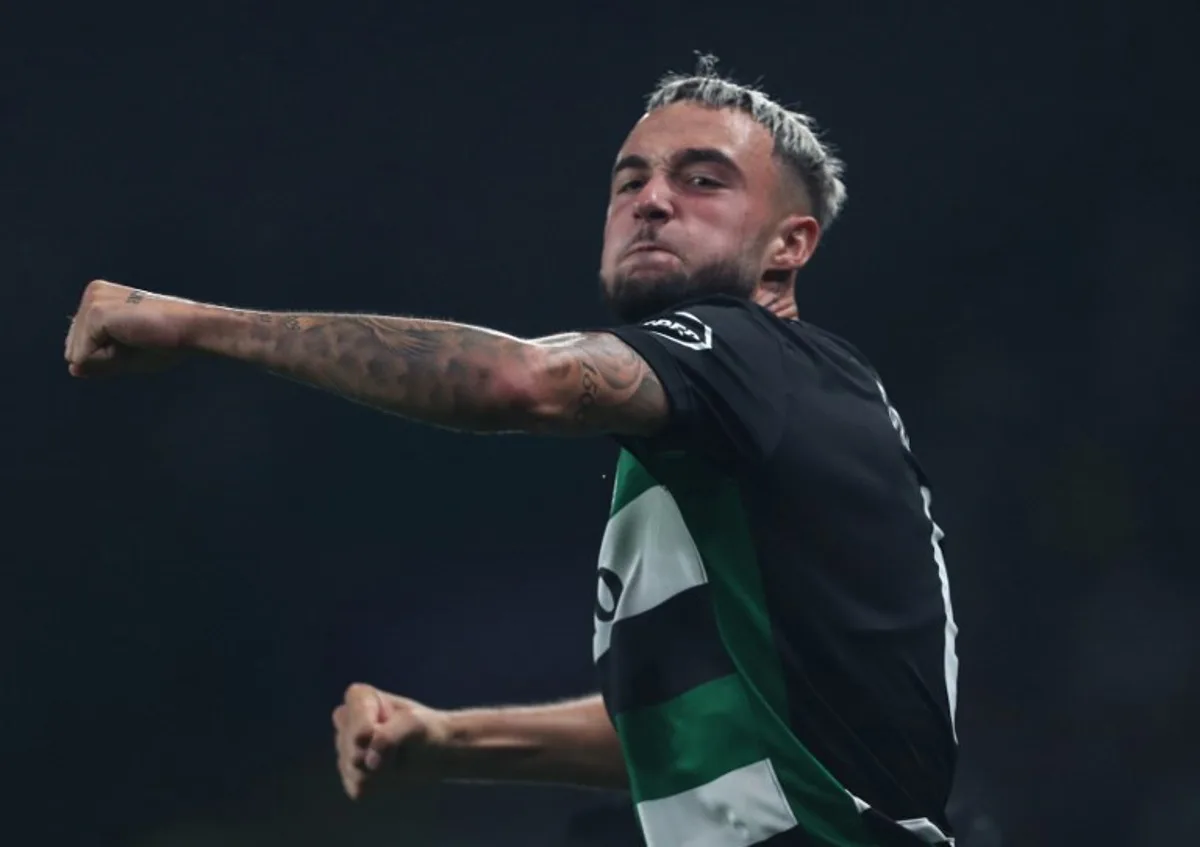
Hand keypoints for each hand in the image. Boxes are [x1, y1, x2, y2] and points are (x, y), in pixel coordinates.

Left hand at [64, 280, 195, 376]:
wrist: (192, 328)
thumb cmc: (167, 342)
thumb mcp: (126, 355)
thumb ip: (98, 361)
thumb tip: (72, 368)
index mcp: (100, 298)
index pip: (81, 345)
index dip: (108, 355)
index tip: (138, 339)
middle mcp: (93, 294)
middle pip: (73, 349)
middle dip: (103, 357)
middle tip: (137, 341)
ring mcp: (93, 301)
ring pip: (77, 354)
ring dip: (107, 358)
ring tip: (136, 339)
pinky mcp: (96, 312)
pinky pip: (84, 356)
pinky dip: (108, 358)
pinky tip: (132, 339)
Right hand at [332, 683, 452, 799]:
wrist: (436, 751)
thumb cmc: (425, 730)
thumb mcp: (414, 725)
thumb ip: (389, 736)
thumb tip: (368, 764)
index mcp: (358, 697)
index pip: (356, 721)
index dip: (374, 730)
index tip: (394, 723)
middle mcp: (345, 721)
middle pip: (354, 749)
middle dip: (382, 752)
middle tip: (400, 742)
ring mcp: (344, 749)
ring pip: (356, 771)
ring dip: (384, 769)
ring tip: (396, 754)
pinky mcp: (349, 776)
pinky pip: (359, 788)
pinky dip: (380, 784)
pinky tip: (389, 769)